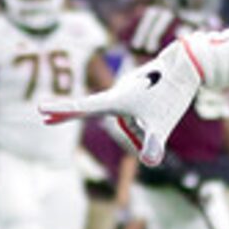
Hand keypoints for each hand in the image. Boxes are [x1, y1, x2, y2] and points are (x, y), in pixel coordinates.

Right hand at [47, 38, 201, 166]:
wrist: (189, 65)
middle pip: (115, 120)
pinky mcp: (138, 88)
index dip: (61, 110)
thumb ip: (154, 144)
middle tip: (82, 112)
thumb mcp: (163, 124)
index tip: (40, 109)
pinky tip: (163, 97)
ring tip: (164, 102)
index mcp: (116, 100)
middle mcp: (117, 93)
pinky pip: (141, 111)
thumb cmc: (171, 94)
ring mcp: (127, 89)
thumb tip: (150, 162)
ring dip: (148, 120)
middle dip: (121, 125)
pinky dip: (152, 112)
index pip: (83, 108)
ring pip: (134, 119)